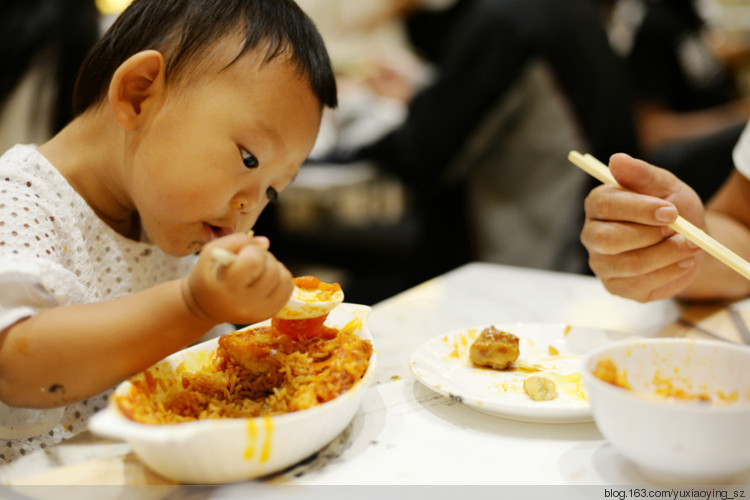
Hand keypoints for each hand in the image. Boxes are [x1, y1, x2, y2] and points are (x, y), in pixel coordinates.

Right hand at [181, 233, 292, 324]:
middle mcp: (246, 304)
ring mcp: (260, 311)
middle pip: (272, 270)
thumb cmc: (208, 276)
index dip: (252, 250)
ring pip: (284, 278)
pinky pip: (288, 288)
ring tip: (258, 270)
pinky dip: (281, 278)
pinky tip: (265, 279)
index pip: (254, 261)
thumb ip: (237, 240)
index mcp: (227, 288)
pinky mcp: (269, 313)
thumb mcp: (211, 252)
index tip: (242, 253)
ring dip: (275, 267)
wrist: (205, 307)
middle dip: (264, 258)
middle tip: (250, 260)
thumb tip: (266, 243)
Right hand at [581, 153, 703, 301]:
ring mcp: (601, 263)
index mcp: (598, 204)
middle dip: (650, 236)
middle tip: (681, 231)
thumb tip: (617, 159)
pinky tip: (682, 262)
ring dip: (667, 254)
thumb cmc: (673, 211)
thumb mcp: (666, 186)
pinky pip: (640, 285)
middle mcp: (592, 234)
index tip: (671, 211)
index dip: (639, 209)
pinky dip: (669, 272)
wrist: (690, 244)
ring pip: (629, 264)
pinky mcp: (616, 287)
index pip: (605, 205)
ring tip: (690, 246)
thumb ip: (642, 174)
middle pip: (607, 239)